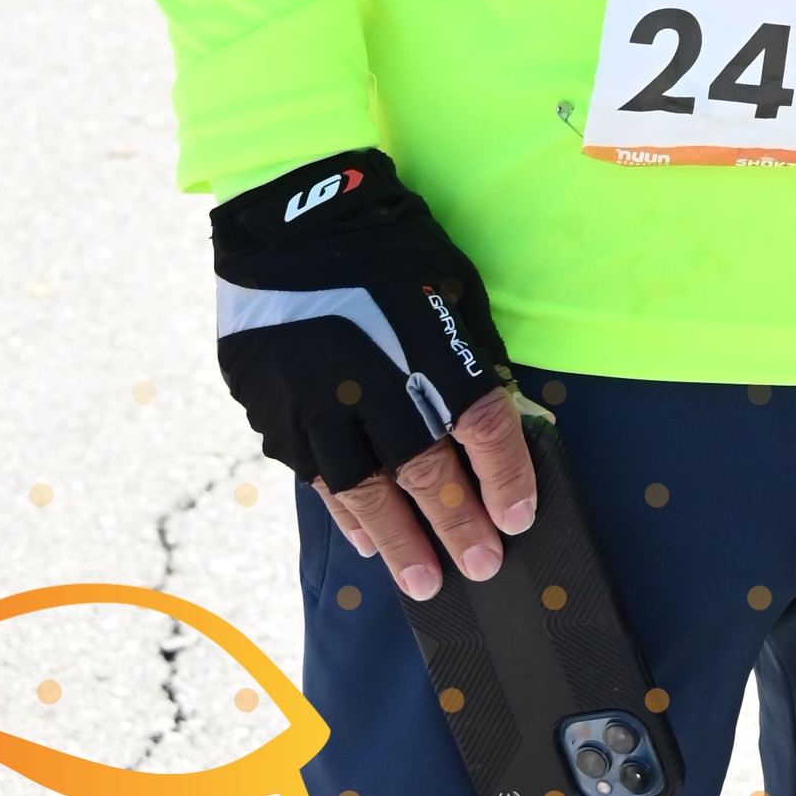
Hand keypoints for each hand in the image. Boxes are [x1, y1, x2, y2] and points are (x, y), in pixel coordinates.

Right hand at [209, 147, 537, 601]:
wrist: (292, 214)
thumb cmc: (387, 244)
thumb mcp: (449, 287)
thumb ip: (465, 356)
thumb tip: (489, 422)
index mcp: (427, 345)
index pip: (481, 427)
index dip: (506, 477)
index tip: (522, 518)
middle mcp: (373, 380)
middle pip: (425, 472)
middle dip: (458, 527)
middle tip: (481, 569)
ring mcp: (316, 397)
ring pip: (364, 489)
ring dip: (399, 540)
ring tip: (423, 581)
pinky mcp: (274, 405)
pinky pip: (314, 474)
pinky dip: (344, 512)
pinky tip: (365, 538)